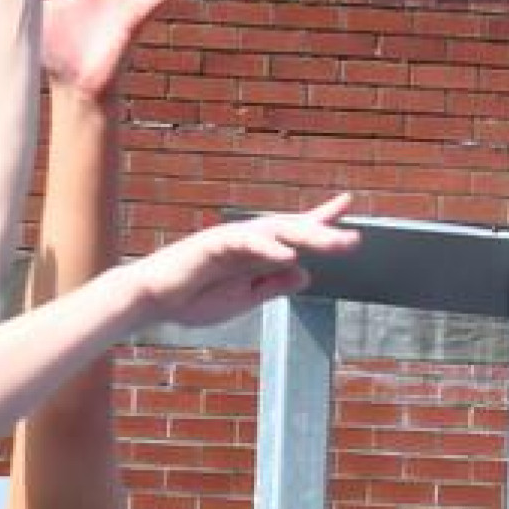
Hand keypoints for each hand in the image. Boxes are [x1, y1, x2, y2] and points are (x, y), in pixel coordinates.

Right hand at [137, 195, 358, 329]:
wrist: (153, 300)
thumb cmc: (194, 298)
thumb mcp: (245, 298)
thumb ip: (273, 286)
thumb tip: (305, 274)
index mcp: (258, 254)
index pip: (295, 234)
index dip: (322, 223)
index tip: (348, 207)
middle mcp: (249, 241)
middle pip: (293, 232)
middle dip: (324, 234)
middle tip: (355, 240)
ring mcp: (232, 240)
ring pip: (275, 232)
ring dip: (306, 237)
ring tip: (333, 244)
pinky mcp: (213, 244)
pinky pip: (245, 243)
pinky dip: (267, 249)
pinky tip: (289, 256)